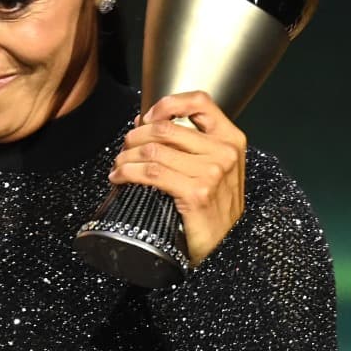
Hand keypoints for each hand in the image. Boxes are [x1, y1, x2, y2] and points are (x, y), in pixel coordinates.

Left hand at [109, 90, 246, 265]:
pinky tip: (120, 178)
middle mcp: (224, 152)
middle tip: (124, 149)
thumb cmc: (215, 209)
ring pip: (153, 150)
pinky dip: (127, 173)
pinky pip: (151, 173)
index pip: (199, 101)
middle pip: (166, 127)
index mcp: (231, 139)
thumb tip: (147, 123)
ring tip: (119, 166)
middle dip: (135, 136)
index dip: (167, 104)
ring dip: (126, 157)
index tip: (147, 117)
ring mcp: (211, 172)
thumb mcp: (216, 169)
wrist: (225, 248)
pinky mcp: (196, 193)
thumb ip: (192, 145)